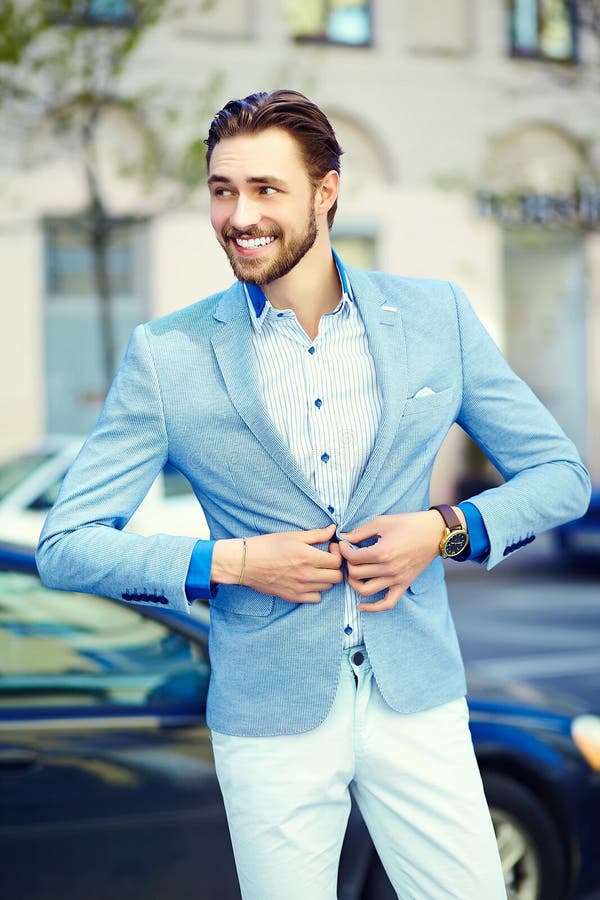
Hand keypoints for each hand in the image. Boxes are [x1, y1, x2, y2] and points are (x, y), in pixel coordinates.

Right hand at [212, 524, 342, 602]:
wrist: (244, 563)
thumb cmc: (267, 545)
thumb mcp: (292, 536)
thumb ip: (316, 534)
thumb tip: (333, 530)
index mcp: (308, 557)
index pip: (337, 561)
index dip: (337, 553)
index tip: (330, 548)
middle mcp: (306, 575)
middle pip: (337, 577)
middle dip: (334, 567)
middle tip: (326, 559)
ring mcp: (300, 588)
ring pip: (328, 587)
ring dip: (326, 578)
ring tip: (316, 569)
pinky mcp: (293, 597)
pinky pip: (316, 598)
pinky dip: (316, 590)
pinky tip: (308, 580)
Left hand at [338, 511, 448, 611]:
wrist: (435, 533)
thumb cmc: (409, 524)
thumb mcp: (382, 522)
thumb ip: (360, 532)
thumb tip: (344, 538)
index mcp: (382, 552)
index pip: (352, 558)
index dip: (343, 550)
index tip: (342, 544)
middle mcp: (389, 569)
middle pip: (356, 574)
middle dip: (347, 564)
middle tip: (347, 556)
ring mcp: (397, 579)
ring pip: (366, 591)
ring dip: (354, 583)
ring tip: (353, 573)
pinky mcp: (404, 585)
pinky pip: (387, 603)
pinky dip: (373, 608)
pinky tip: (361, 606)